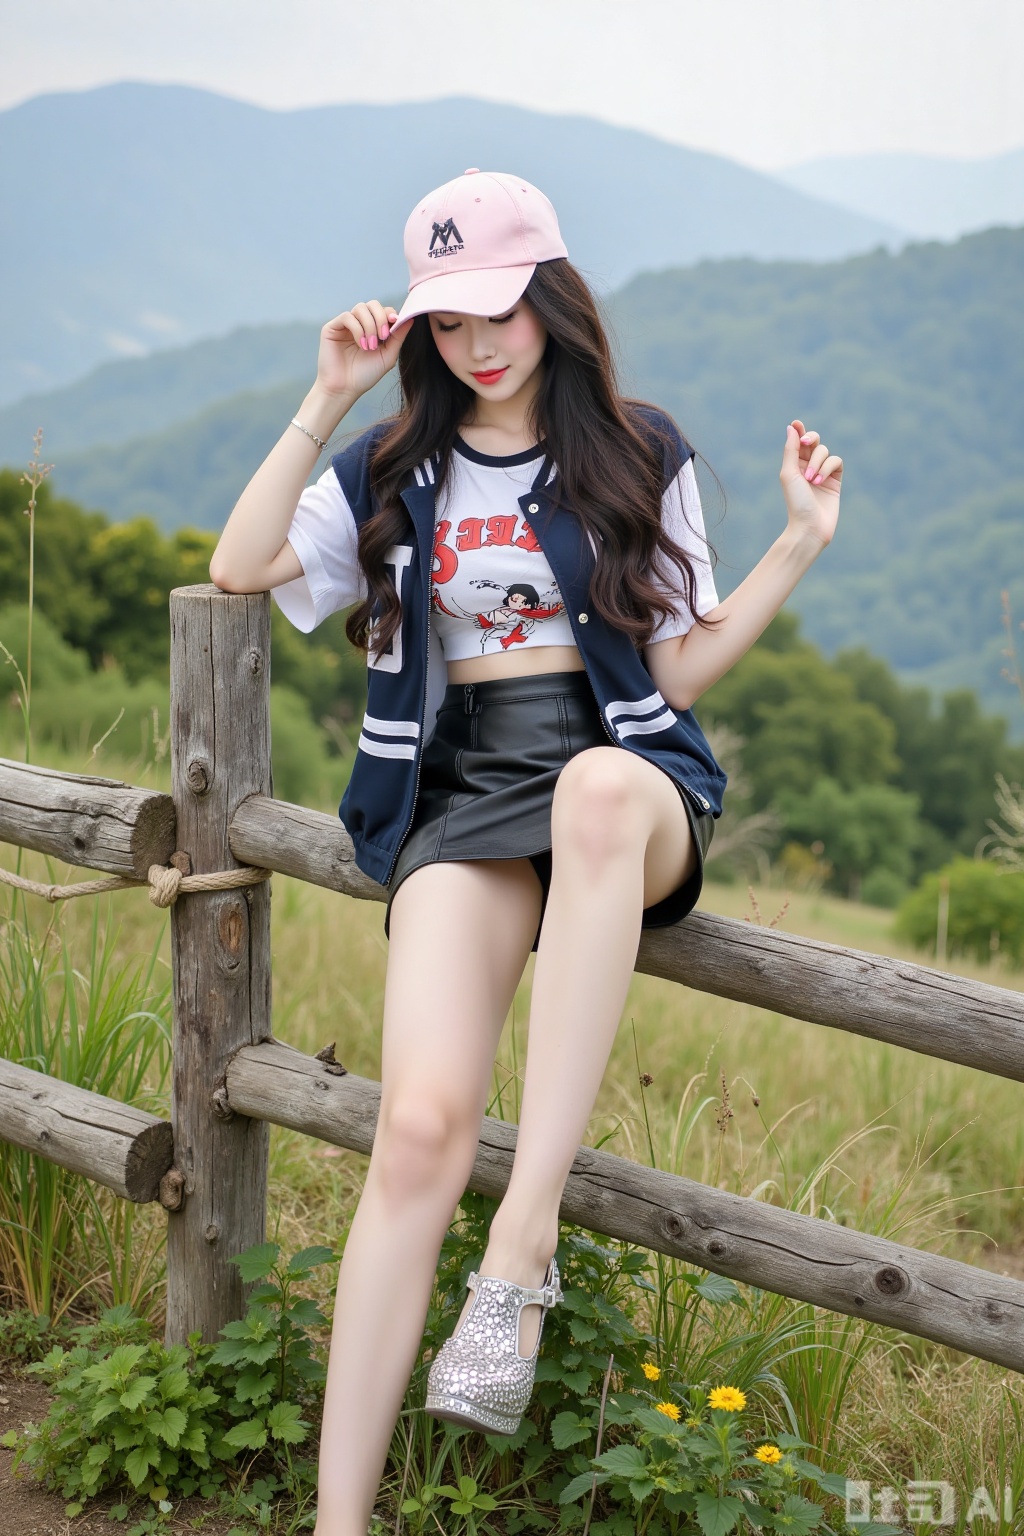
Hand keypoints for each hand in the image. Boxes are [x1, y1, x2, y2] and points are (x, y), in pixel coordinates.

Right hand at [315, 298, 412, 399]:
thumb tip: (410, 318)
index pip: (383, 310)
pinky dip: (357, 329)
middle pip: (372, 304)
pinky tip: (361, 344)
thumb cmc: (365, 375)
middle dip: (381, 318)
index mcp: (373, 329)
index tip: (395, 322)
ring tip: (370, 346)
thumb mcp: (388, 356)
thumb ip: (398, 337)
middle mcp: (359, 324)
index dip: (390, 314)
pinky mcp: (332, 327)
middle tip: (383, 337)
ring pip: (360, 308)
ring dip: (369, 325)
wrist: (344, 389)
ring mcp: (345, 325)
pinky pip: (347, 317)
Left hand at [779, 419, 842, 546]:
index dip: (799, 430)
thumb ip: (791, 450)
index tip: (797, 424)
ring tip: (811, 480)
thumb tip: (792, 427)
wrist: (810, 525)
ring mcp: (823, 473)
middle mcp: (808, 467)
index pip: (798, 441)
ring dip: (818, 462)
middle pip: (814, 441)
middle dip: (811, 440)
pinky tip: (821, 481)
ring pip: (825, 451)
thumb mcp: (789, 473)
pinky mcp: (835, 480)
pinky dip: (828, 468)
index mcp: (793, 465)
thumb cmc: (796, 502)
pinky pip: (836, 461)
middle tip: (806, 444)